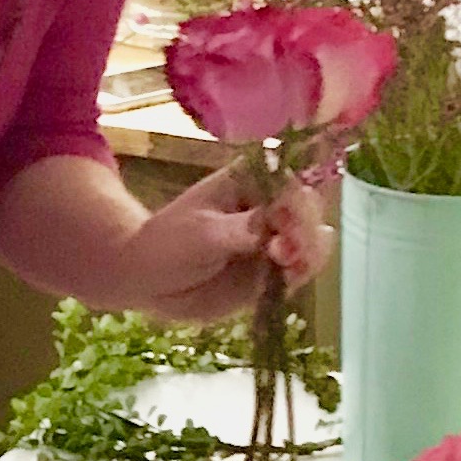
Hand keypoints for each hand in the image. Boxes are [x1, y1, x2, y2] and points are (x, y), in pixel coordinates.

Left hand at [106, 157, 332, 326]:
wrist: (150, 280)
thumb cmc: (168, 243)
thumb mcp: (203, 233)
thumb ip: (243, 230)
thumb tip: (277, 223)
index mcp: (251, 179)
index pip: (288, 181)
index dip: (296, 201)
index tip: (285, 224)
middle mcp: (269, 204)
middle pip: (308, 210)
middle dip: (305, 230)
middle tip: (285, 251)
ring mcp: (275, 237)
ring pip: (311, 240)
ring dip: (309, 253)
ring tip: (290, 268)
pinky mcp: (275, 268)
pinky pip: (300, 269)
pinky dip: (301, 274)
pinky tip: (290, 279)